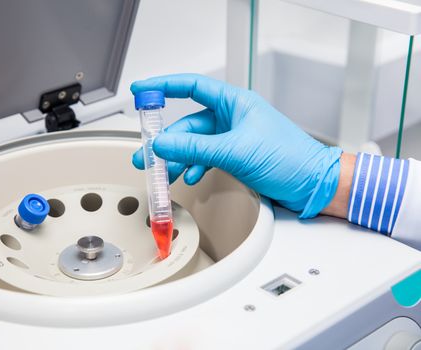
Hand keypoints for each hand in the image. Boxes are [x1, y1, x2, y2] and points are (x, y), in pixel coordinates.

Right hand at [131, 74, 342, 217]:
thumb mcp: (236, 150)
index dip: (164, 86)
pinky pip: (204, 158)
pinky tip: (189, 176)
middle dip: (166, 139)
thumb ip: (196, 147)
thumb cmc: (290, 158)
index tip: (142, 90)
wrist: (313, 185)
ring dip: (178, 158)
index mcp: (234, 103)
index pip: (191, 86)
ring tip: (163, 172)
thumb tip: (164, 144)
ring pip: (194, 144)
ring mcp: (232, 138)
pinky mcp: (234, 156)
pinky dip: (194, 167)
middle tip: (147, 153)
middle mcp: (231, 118)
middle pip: (187, 123)